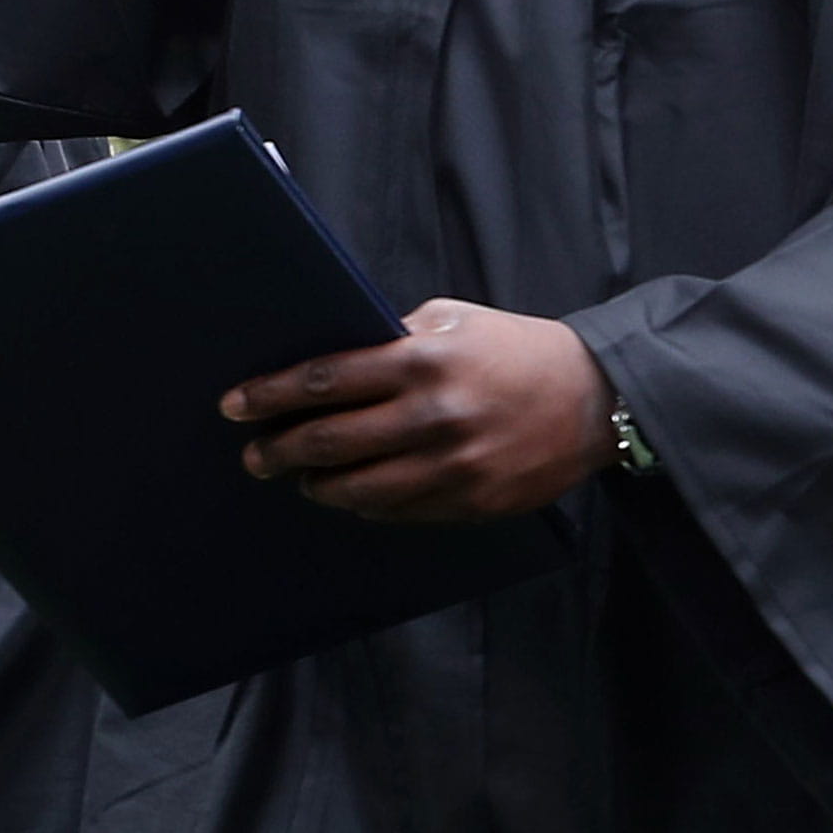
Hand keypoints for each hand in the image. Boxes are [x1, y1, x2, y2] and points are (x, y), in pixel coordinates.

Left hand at [221, 299, 613, 522]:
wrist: (595, 396)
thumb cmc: (517, 350)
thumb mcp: (454, 321)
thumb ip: (393, 337)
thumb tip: (329, 363)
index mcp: (424, 360)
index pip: (325, 379)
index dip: (271, 395)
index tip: (236, 405)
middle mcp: (434, 415)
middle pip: (330, 441)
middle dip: (279, 449)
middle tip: (254, 454)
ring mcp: (452, 465)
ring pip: (358, 489)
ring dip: (317, 485)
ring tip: (300, 477)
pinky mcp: (470, 501)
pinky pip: (398, 511)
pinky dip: (367, 504)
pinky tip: (353, 493)